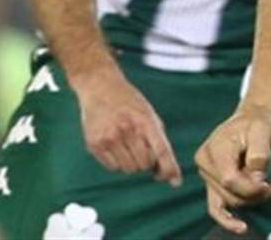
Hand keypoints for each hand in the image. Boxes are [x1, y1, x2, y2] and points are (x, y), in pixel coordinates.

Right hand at [71, 68, 181, 186]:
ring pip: (129, 169)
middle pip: (145, 165)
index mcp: (145, 121)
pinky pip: (113, 168)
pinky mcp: (94, 144)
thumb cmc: (129, 102)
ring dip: (132, 164)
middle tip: (142, 150)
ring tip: (128, 146)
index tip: (175, 182)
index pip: (161, 151)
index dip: (169, 168)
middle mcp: (127, 130)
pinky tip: (116, 147)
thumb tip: (164, 171)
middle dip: (147, 163)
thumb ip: (158, 139)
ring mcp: (109, 138)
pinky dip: (118, 163)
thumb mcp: (149, 114)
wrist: (100, 87)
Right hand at [196, 104, 270, 234]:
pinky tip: (242, 228)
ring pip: (231, 201)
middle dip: (257, 193)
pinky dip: (228, 220)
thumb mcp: (263, 131)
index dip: (251, 187)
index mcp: (214, 149)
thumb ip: (259, 155)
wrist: (256, 118)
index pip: (230, 179)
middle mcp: (206, 165)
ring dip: (255, 199)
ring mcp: (208, 176)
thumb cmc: (260, 122)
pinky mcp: (215, 184)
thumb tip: (257, 181)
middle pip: (231, 193)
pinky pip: (217, 208)